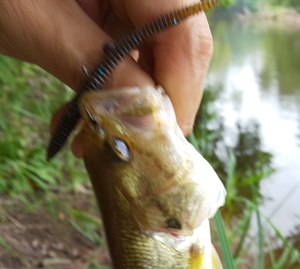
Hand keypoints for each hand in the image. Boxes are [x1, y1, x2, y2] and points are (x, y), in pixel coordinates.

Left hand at [0, 0, 212, 156]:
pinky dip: (107, 91)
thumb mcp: (38, 24)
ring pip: (151, 55)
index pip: (182, 24)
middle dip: (155, 100)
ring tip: (90, 138)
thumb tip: (148, 123)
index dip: (183, 84)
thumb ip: (99, 69)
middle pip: (177, 42)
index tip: (165, 135)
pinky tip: (81, 117)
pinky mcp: (108, 11)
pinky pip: (125, 56)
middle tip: (135, 144)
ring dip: (125, 103)